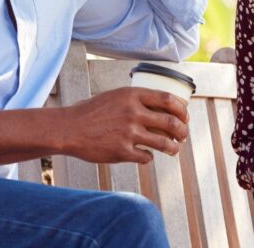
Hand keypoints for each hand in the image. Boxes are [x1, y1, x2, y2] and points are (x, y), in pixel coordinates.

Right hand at [61, 87, 188, 163]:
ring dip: (173, 148)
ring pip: (164, 143)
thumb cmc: (91, 112)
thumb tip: (161, 109)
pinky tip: (146, 155)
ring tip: (173, 149)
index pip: (168, 100)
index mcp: (132, 95)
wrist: (69, 128)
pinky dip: (149, 157)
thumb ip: (135, 101)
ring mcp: (128, 133)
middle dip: (182, 131)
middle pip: (171, 123)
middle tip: (183, 136)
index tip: (184, 117)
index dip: (181, 110)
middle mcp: (133, 112)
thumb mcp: (114, 97)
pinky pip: (146, 157)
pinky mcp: (122, 151)